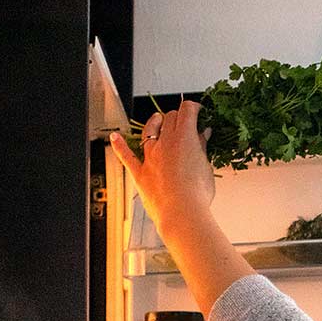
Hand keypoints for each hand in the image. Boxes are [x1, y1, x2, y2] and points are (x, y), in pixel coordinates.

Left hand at [111, 100, 215, 234]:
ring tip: (158, 118)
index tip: (198, 110)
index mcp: (184, 138)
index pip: (186, 111)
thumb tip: (202, 135)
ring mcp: (150, 157)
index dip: (193, 107)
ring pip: (149, 131)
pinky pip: (127, 156)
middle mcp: (164, 143)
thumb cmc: (197, 194)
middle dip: (178, 116)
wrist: (182, 213)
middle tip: (186, 121)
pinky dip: (120, 145)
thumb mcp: (206, 167)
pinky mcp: (140, 172)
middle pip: (169, 119)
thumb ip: (202, 147)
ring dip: (154, 122)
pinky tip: (115, 137)